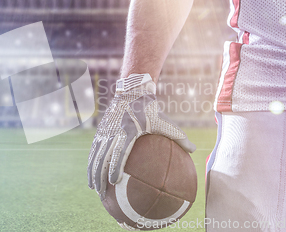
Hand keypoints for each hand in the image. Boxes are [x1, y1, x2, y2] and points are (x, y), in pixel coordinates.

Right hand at [87, 74, 195, 197]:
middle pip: (103, 157)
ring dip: (93, 172)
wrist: (131, 93)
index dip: (115, 167)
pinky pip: (95, 150)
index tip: (114, 181)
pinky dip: (92, 162)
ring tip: (94, 188)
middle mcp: (114, 132)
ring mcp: (105, 132)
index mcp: (128, 130)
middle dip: (99, 176)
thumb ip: (178, 136)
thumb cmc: (149, 109)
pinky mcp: (101, 131)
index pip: (119, 151)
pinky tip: (92, 175)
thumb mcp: (164, 121)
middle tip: (100, 192)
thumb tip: (193, 150)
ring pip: (96, 155)